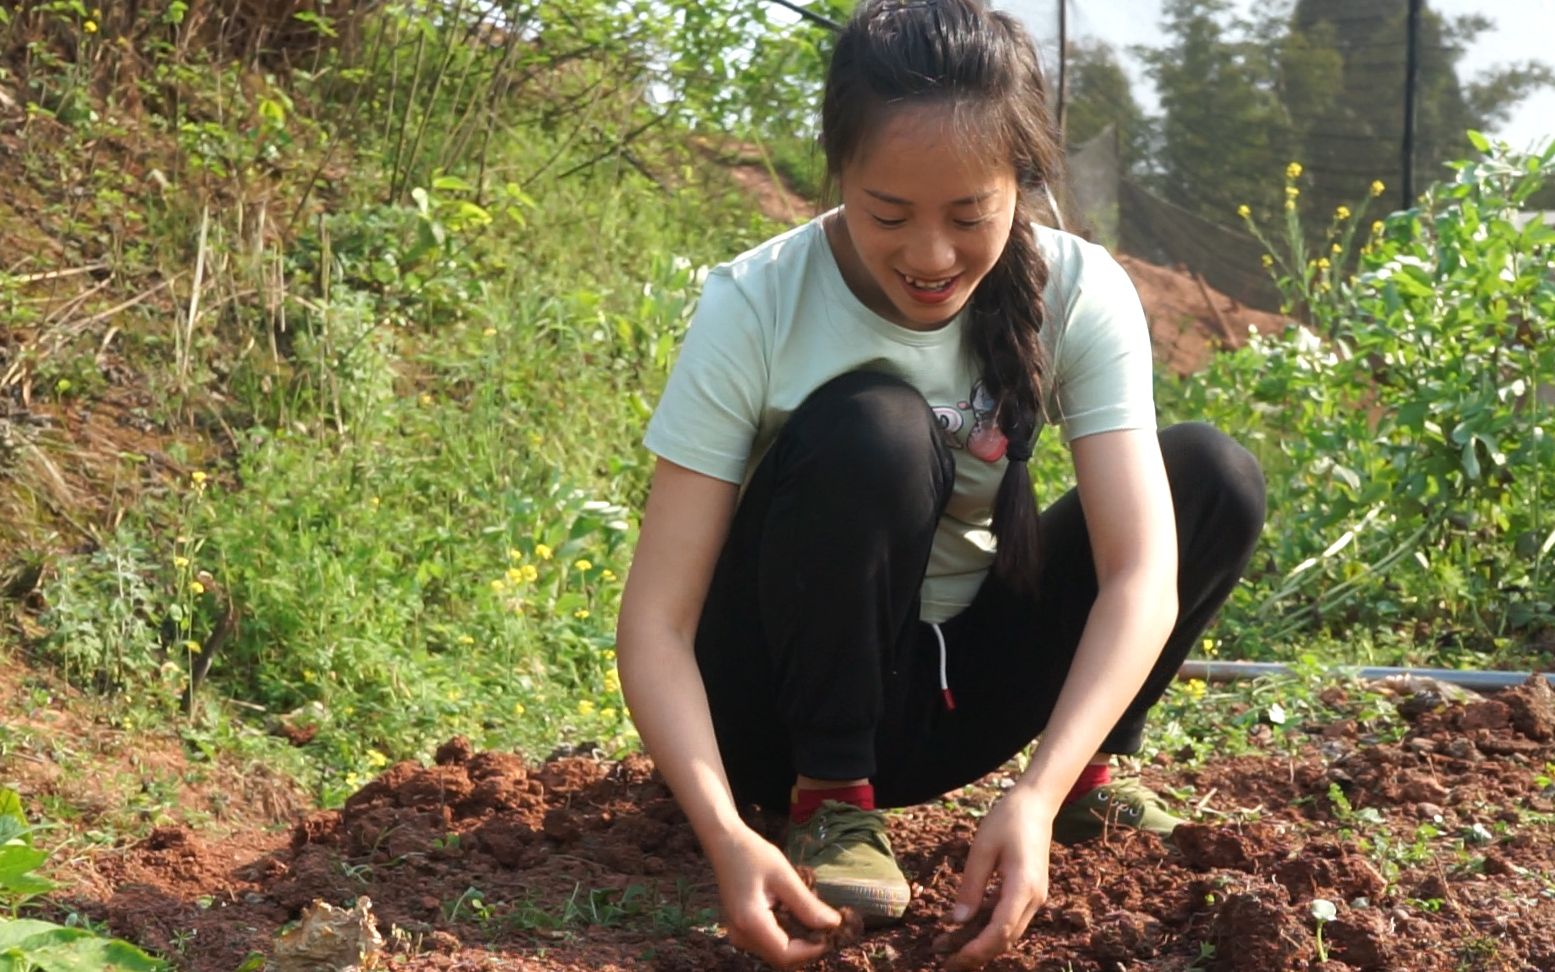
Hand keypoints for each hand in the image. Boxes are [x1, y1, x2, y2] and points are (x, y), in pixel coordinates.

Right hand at [707, 825, 841, 968]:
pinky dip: (787, 936)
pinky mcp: (741, 931)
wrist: (725, 844)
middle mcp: (741, 936)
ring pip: (776, 953)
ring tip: (812, 917)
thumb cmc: (753, 854)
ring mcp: (738, 936)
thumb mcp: (784, 876)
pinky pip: (769, 944)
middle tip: (825, 924)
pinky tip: (795, 915)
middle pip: (781, 958)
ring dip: (798, 942)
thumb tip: (833, 925)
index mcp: (750, 922)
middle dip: (807, 947)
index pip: (786, 955)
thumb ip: (807, 905)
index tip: (830, 932)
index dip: (812, 950)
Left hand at [945, 788, 1052, 970]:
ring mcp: (1036, 898)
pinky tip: (968, 931)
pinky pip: (1010, 919)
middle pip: (1007, 938)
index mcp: (1023, 885)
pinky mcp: (1031, 894)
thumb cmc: (1007, 820)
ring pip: (1009, 932)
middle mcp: (1035, 898)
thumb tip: (958, 920)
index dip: (977, 948)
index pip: (1001, 929)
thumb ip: (971, 886)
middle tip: (945, 961)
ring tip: (951, 950)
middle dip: (977, 953)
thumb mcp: (982, 848)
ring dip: (983, 944)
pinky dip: (990, 929)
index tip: (953, 957)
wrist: (1036, 805)